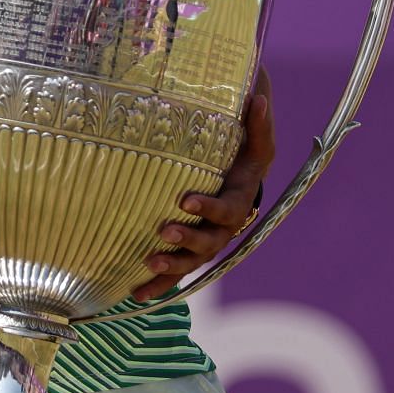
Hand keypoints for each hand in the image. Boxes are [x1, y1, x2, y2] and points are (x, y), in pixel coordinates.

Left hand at [131, 70, 274, 301]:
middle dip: (187, 240)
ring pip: (191, 262)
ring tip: (148, 263)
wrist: (241, 181)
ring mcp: (205, 243)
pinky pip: (174, 274)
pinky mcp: (187, 253)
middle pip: (209, 242)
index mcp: (238, 200)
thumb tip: (258, 97)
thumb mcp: (255, 140)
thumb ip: (257, 123)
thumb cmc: (244, 155)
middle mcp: (223, 227)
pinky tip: (135, 295)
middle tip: (163, 232)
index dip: (208, 207)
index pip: (226, 208)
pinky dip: (157, 285)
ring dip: (171, 267)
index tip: (185, 199)